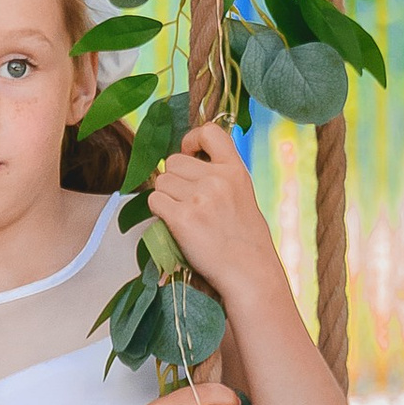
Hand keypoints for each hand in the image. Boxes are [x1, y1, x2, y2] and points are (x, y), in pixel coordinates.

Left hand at [148, 122, 283, 300]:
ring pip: (161, 181)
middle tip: (188, 202)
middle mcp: (217, 179)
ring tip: (186, 216)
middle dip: (174, 179)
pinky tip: (176, 225)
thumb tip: (185, 163)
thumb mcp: (241, 195)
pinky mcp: (183, 218)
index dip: (192, 140)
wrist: (249, 272)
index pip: (209, 132)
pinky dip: (160, 212)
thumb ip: (219, 176)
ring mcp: (199, 198)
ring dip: (166, 197)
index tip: (190, 154)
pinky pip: (154, 201)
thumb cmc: (245, 239)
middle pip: (173, 161)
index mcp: (235, 170)